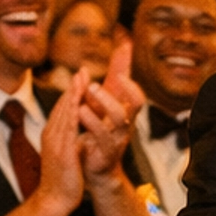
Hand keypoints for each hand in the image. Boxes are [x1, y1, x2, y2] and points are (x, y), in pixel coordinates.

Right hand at [36, 75, 86, 212]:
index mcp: (53, 135)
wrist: (53, 200)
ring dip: (73, 95)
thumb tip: (74, 134)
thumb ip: (68, 142)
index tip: (80, 78)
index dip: (71, 92)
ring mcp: (55, 143)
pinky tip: (80, 103)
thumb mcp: (64, 156)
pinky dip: (73, 114)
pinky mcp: (62, 152)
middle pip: (62, 106)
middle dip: (73, 87)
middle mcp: (52, 135)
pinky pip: (68, 130)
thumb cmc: (61, 181)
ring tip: (82, 79)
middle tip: (82, 70)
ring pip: (64, 114)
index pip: (62, 109)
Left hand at [74, 46, 140, 181]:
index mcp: (126, 113)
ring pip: (120, 118)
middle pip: (136, 105)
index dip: (131, 80)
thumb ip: (114, 77)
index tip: (121, 66)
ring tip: (88, 89)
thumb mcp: (105, 100)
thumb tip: (124, 46)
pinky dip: (91, 121)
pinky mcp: (107, 151)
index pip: (137, 94)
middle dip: (121, 89)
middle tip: (94, 81)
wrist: (93, 169)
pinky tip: (79, 110)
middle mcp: (126, 125)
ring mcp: (118, 138)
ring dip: (104, 102)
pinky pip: (103, 136)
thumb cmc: (99, 131)